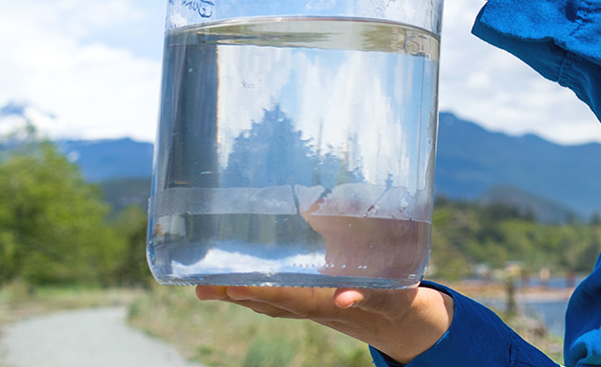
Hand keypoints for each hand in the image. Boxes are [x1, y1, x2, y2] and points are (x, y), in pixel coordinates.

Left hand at [196, 283, 453, 363]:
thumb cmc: (397, 299)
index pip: (291, 299)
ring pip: (267, 302)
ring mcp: (309, 305)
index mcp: (331, 303)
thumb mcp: (392, 294)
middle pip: (269, 303)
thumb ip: (369, 292)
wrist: (399, 318)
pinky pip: (275, 298)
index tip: (233, 286)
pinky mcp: (308, 299)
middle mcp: (314, 306)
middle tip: (201, 287)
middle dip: (237, 295)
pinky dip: (252, 292)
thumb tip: (345, 297)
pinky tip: (233, 283)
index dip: (263, 293)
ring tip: (204, 286)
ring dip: (237, 295)